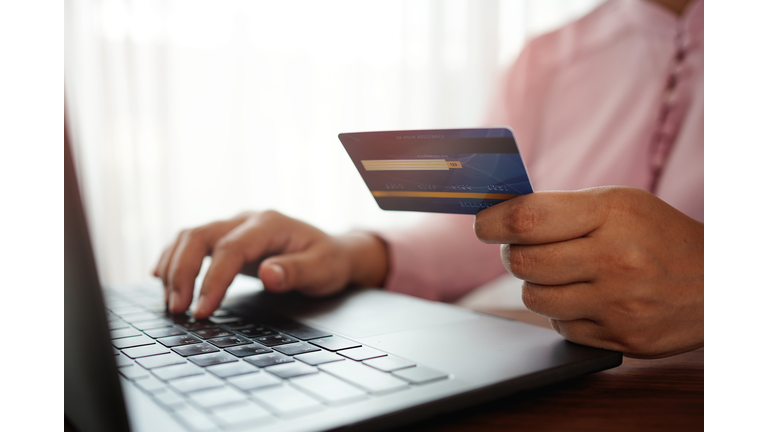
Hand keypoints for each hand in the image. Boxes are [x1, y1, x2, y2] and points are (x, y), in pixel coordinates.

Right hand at [153, 210, 388, 318]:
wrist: (333, 251)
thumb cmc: (329, 262)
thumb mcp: (323, 270)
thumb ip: (296, 271)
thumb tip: (268, 274)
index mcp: (270, 224)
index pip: (231, 248)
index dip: (212, 280)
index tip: (201, 311)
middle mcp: (247, 219)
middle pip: (200, 236)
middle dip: (183, 273)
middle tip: (177, 310)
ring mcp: (235, 226)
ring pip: (190, 236)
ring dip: (174, 267)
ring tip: (171, 303)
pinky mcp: (227, 237)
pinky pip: (192, 242)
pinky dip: (174, 259)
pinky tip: (162, 279)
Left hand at [474, 186, 703, 357]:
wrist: (718, 284)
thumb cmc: (658, 236)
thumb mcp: (620, 204)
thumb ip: (562, 209)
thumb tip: (501, 217)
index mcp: (612, 214)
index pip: (529, 218)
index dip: (493, 222)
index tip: (483, 224)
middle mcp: (615, 260)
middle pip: (523, 262)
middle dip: (511, 254)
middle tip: (521, 248)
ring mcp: (618, 304)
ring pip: (534, 298)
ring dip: (535, 285)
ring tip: (559, 273)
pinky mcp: (619, 338)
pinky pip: (560, 326)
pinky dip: (562, 311)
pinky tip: (586, 297)